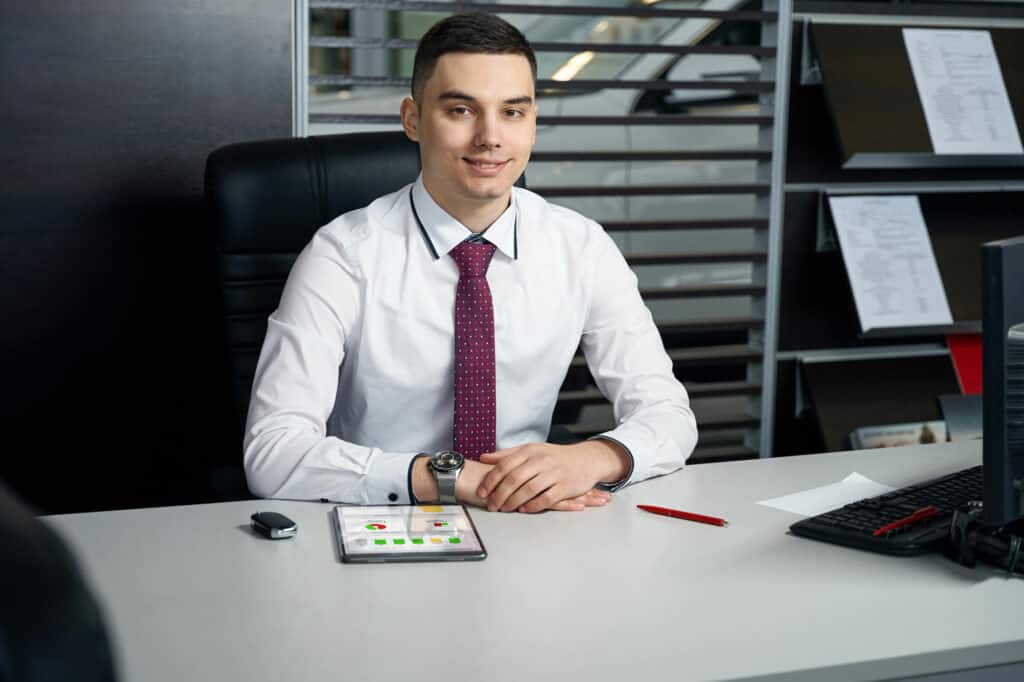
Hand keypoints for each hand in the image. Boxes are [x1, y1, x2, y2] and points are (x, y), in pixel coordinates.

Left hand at [476, 441, 626, 512]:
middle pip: (514, 479)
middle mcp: (542, 460)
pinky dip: (533, 506)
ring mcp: (554, 473)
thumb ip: (507, 454)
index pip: (505, 465)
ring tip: (504, 509)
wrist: (587, 459)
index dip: (491, 480)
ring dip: (513, 502)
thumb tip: (484, 458)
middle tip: (491, 505)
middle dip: (499, 494)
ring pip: (528, 490)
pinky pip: (546, 499)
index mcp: (531, 450)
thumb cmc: (556, 456)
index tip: (482, 492)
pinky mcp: (565, 487)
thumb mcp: (532, 450)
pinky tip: (524, 510)